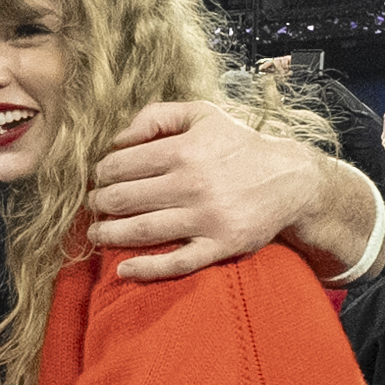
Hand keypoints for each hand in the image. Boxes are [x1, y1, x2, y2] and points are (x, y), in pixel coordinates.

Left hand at [85, 100, 327, 281]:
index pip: (122, 165)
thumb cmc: (239, 146)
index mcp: (184, 150)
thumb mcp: (202, 115)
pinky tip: (123, 270)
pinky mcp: (220, 246)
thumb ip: (157, 116)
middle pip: (126, 198)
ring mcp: (206, 218)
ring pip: (143, 230)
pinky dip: (146, 269)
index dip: (102, 174)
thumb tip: (117, 139)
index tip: (99, 180)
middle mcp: (192, 184)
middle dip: (100, 204)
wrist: (291, 180)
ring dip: (110, 234)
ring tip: (96, 234)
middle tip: (93, 207)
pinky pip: (177, 262)